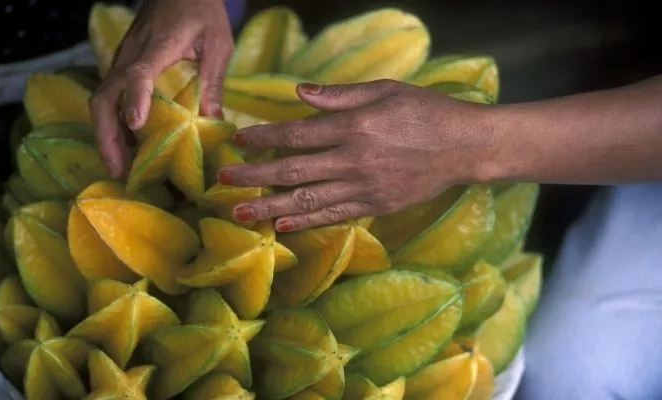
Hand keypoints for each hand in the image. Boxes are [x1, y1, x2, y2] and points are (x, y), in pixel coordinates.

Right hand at [90, 0, 233, 176]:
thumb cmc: (202, 10)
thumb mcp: (217, 43)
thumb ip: (213, 80)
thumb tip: (214, 121)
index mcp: (157, 47)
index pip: (138, 74)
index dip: (135, 99)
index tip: (136, 125)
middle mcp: (130, 56)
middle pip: (104, 98)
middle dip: (107, 136)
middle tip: (119, 169)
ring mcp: (122, 60)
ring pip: (102, 101)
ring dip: (107, 135)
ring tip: (121, 167)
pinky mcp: (124, 65)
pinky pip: (111, 98)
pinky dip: (113, 124)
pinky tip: (127, 145)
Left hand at [216, 80, 495, 231]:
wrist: (465, 146)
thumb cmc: (425, 111)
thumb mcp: (385, 89)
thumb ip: (339, 94)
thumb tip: (298, 93)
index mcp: (354, 125)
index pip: (295, 134)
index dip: (263, 138)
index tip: (238, 141)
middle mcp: (354, 159)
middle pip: (292, 170)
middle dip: (253, 175)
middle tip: (222, 179)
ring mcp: (365, 187)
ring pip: (307, 200)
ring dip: (268, 207)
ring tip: (238, 212)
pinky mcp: (376, 205)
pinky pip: (333, 215)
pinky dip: (305, 221)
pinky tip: (281, 225)